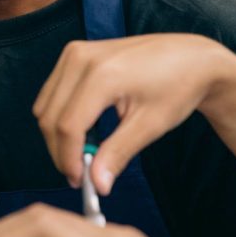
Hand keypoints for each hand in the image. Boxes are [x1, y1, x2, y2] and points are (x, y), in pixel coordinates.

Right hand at [32, 34, 235, 193]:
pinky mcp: (74, 54)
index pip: (68, 125)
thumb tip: (97, 184)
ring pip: (45, 106)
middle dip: (60, 150)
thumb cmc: (177, 87)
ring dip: (57, 135)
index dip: (68, 158)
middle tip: (80, 174)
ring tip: (84, 153)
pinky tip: (85, 130)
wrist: (190, 57)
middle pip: (50, 116)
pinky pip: (52, 93)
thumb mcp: (150, 125)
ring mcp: (74, 52)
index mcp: (102, 74)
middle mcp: (81, 58)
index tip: (80, 181)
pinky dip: (60, 116)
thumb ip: (118, 154)